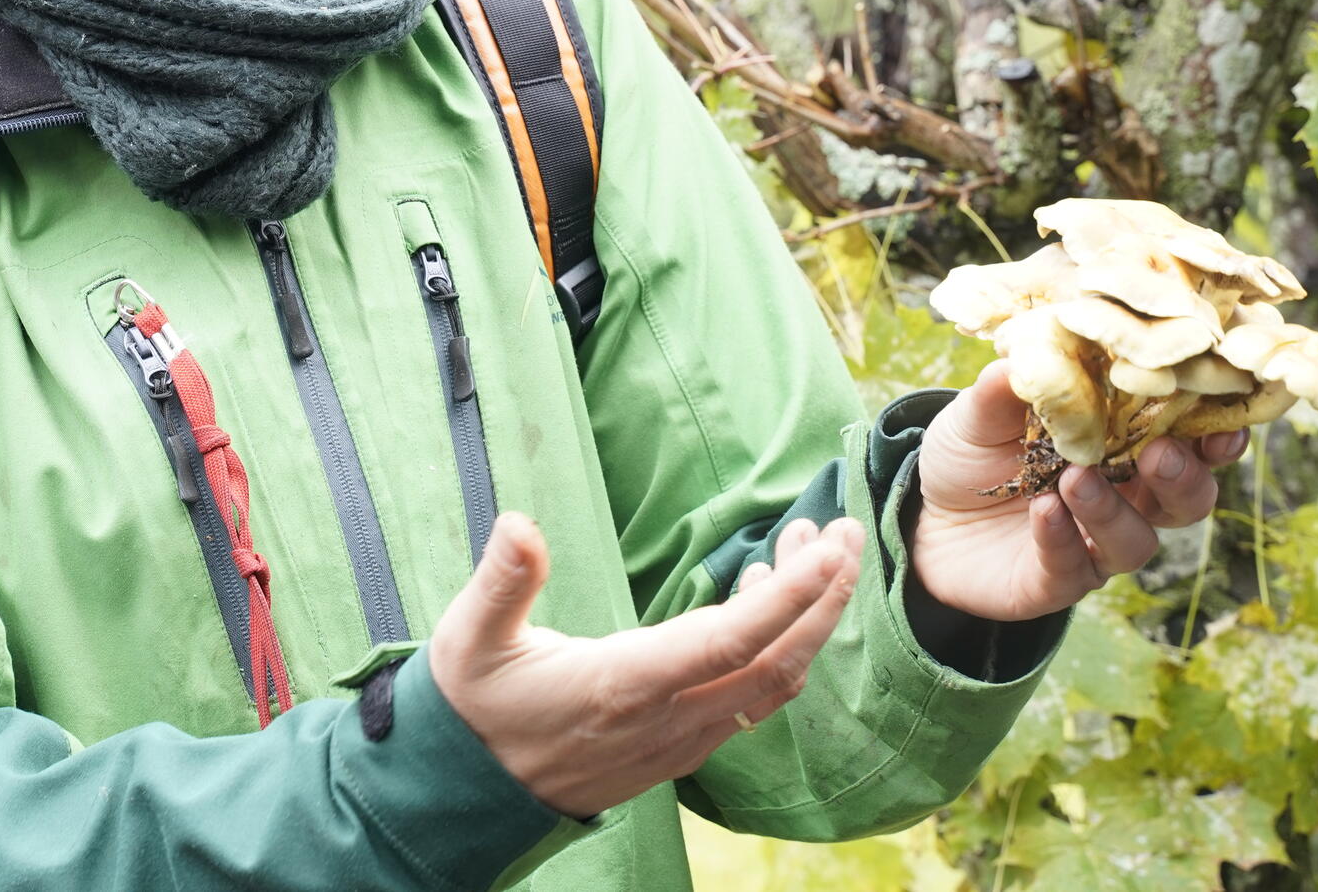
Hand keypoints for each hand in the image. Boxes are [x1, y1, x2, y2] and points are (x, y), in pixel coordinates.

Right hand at [426, 510, 862, 818]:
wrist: (470, 793)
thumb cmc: (473, 708)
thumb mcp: (471, 639)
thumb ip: (502, 581)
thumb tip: (518, 525)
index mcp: (625, 684)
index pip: (730, 640)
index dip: (787, 596)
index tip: (827, 549)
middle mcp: (667, 718)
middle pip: (776, 663)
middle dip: (823, 598)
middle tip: (847, 533)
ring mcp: (680, 739)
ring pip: (772, 685)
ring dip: (806, 621)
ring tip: (815, 551)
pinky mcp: (680, 746)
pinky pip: (752, 699)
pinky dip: (779, 648)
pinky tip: (765, 599)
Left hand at [909, 359, 1246, 621]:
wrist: (923, 518)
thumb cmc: (972, 455)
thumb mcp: (979, 412)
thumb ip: (1007, 388)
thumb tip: (1031, 350)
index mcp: (1124, 447)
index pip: (1187, 440)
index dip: (1214, 432)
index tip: (1223, 420)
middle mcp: (1125, 499)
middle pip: (1186, 498)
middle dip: (1183, 477)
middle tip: (1160, 452)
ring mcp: (1094, 545)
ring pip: (1135, 540)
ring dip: (1112, 510)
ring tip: (1076, 480)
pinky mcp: (1057, 582)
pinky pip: (1074, 569)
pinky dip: (1062, 539)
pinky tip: (1043, 512)